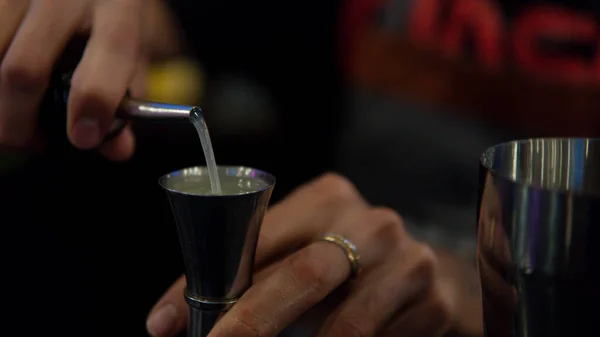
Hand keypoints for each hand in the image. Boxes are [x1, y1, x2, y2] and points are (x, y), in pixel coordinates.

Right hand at [0, 0, 145, 159]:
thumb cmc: (105, 17)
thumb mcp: (129, 53)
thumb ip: (125, 101)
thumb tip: (117, 150)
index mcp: (118, 8)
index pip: (111, 52)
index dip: (94, 103)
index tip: (82, 138)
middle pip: (23, 70)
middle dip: (19, 123)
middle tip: (32, 142)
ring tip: (13, 117)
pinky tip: (3, 92)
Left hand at [147, 174, 474, 336]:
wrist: (425, 273)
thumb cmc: (346, 264)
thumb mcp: (300, 254)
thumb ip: (249, 274)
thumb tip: (170, 320)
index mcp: (327, 197)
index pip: (258, 234)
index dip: (210, 281)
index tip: (169, 324)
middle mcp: (370, 221)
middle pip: (303, 274)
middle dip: (251, 322)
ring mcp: (407, 258)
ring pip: (346, 322)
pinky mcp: (431, 299)